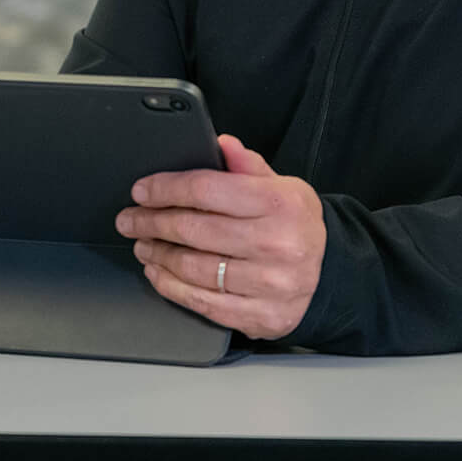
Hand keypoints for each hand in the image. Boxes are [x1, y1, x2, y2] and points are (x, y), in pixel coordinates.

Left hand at [115, 134, 325, 339]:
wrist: (330, 274)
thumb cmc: (296, 225)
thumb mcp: (282, 186)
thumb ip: (247, 166)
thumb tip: (221, 144)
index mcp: (280, 203)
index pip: (206, 189)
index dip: (165, 188)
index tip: (142, 190)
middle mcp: (277, 244)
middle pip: (193, 229)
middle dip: (152, 222)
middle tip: (131, 219)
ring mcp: (269, 284)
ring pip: (193, 268)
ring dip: (157, 254)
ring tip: (143, 244)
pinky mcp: (260, 316)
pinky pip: (202, 302)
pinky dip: (171, 287)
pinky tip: (158, 273)